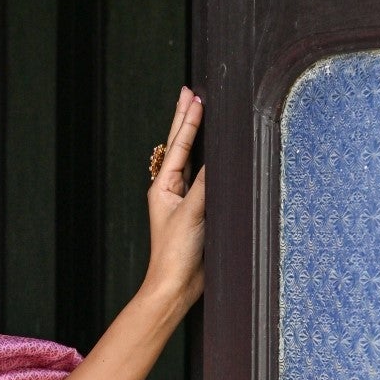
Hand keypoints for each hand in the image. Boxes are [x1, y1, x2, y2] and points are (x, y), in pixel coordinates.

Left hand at [144, 87, 205, 319]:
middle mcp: (172, 190)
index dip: (188, 120)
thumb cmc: (176, 253)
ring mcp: (185, 201)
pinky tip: (215, 155)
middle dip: (186, 119)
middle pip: (181, 147)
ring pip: (193, 161)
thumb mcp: (191, 213)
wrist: (177, 286)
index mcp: (163, 187)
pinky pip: (205, 180)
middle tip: (190, 92)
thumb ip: (204, 184)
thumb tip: (216, 160)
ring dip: (196, 137)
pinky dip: (210, 163)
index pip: (179, 146)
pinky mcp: (199, 213)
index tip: (194, 96)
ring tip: (198, 112)